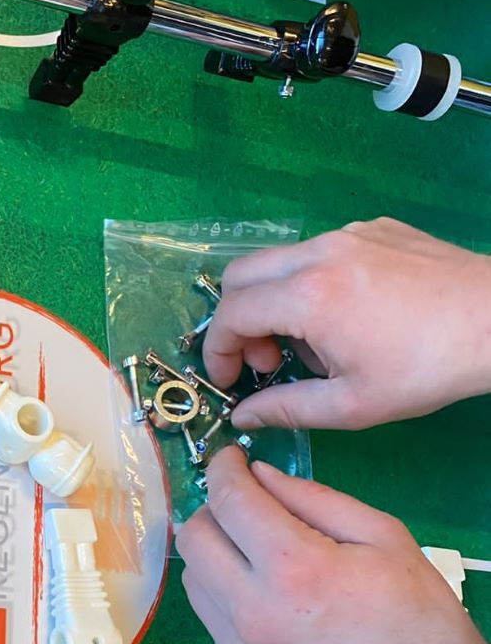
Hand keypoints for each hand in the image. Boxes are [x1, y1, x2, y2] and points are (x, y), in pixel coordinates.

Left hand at [175, 449, 490, 643]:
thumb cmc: (415, 613)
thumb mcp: (381, 536)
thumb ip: (313, 498)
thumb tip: (259, 475)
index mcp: (294, 568)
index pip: (230, 501)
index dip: (223, 470)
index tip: (228, 459)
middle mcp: (253, 612)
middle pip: (193, 539)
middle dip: (213, 511)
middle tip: (243, 507)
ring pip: (193, 582)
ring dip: (215, 557)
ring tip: (257, 557)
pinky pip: (213, 623)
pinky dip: (229, 600)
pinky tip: (270, 604)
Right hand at [203, 219, 490, 430]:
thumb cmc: (425, 368)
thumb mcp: (350, 405)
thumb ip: (286, 409)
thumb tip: (243, 417)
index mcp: (308, 296)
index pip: (230, 314)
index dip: (217, 352)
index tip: (230, 380)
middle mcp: (320, 253)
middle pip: (240, 274)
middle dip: (239, 320)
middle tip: (269, 360)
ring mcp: (349, 232)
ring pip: (280, 261)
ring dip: (277, 302)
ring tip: (315, 343)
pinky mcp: (374, 227)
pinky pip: (320, 251)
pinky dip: (313, 283)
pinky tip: (351, 315)